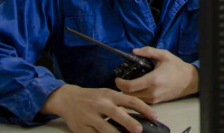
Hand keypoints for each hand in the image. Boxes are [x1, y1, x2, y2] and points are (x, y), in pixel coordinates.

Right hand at [40, 84, 157, 132]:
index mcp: (110, 95)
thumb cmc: (92, 97)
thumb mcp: (106, 95)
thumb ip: (120, 104)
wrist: (68, 99)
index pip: (130, 100)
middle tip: (139, 130)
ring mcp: (90, 117)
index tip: (154, 116)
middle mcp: (101, 104)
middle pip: (117, 114)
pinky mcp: (82, 128)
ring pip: (105, 128)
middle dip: (129, 122)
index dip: (143, 108)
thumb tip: (137, 117)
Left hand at [115, 47, 198, 103]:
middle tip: (122, 80)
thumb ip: (148, 51)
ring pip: (135, 99)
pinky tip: (138, 87)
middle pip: (129, 94)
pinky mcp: (156, 102)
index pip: (129, 86)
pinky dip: (137, 95)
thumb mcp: (164, 55)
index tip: (117, 78)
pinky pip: (142, 100)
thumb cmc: (176, 67)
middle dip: (122, 88)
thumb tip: (134, 51)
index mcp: (153, 79)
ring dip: (129, 92)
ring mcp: (154, 98)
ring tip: (129, 83)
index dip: (120, 83)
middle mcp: (152, 92)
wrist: (189, 80)